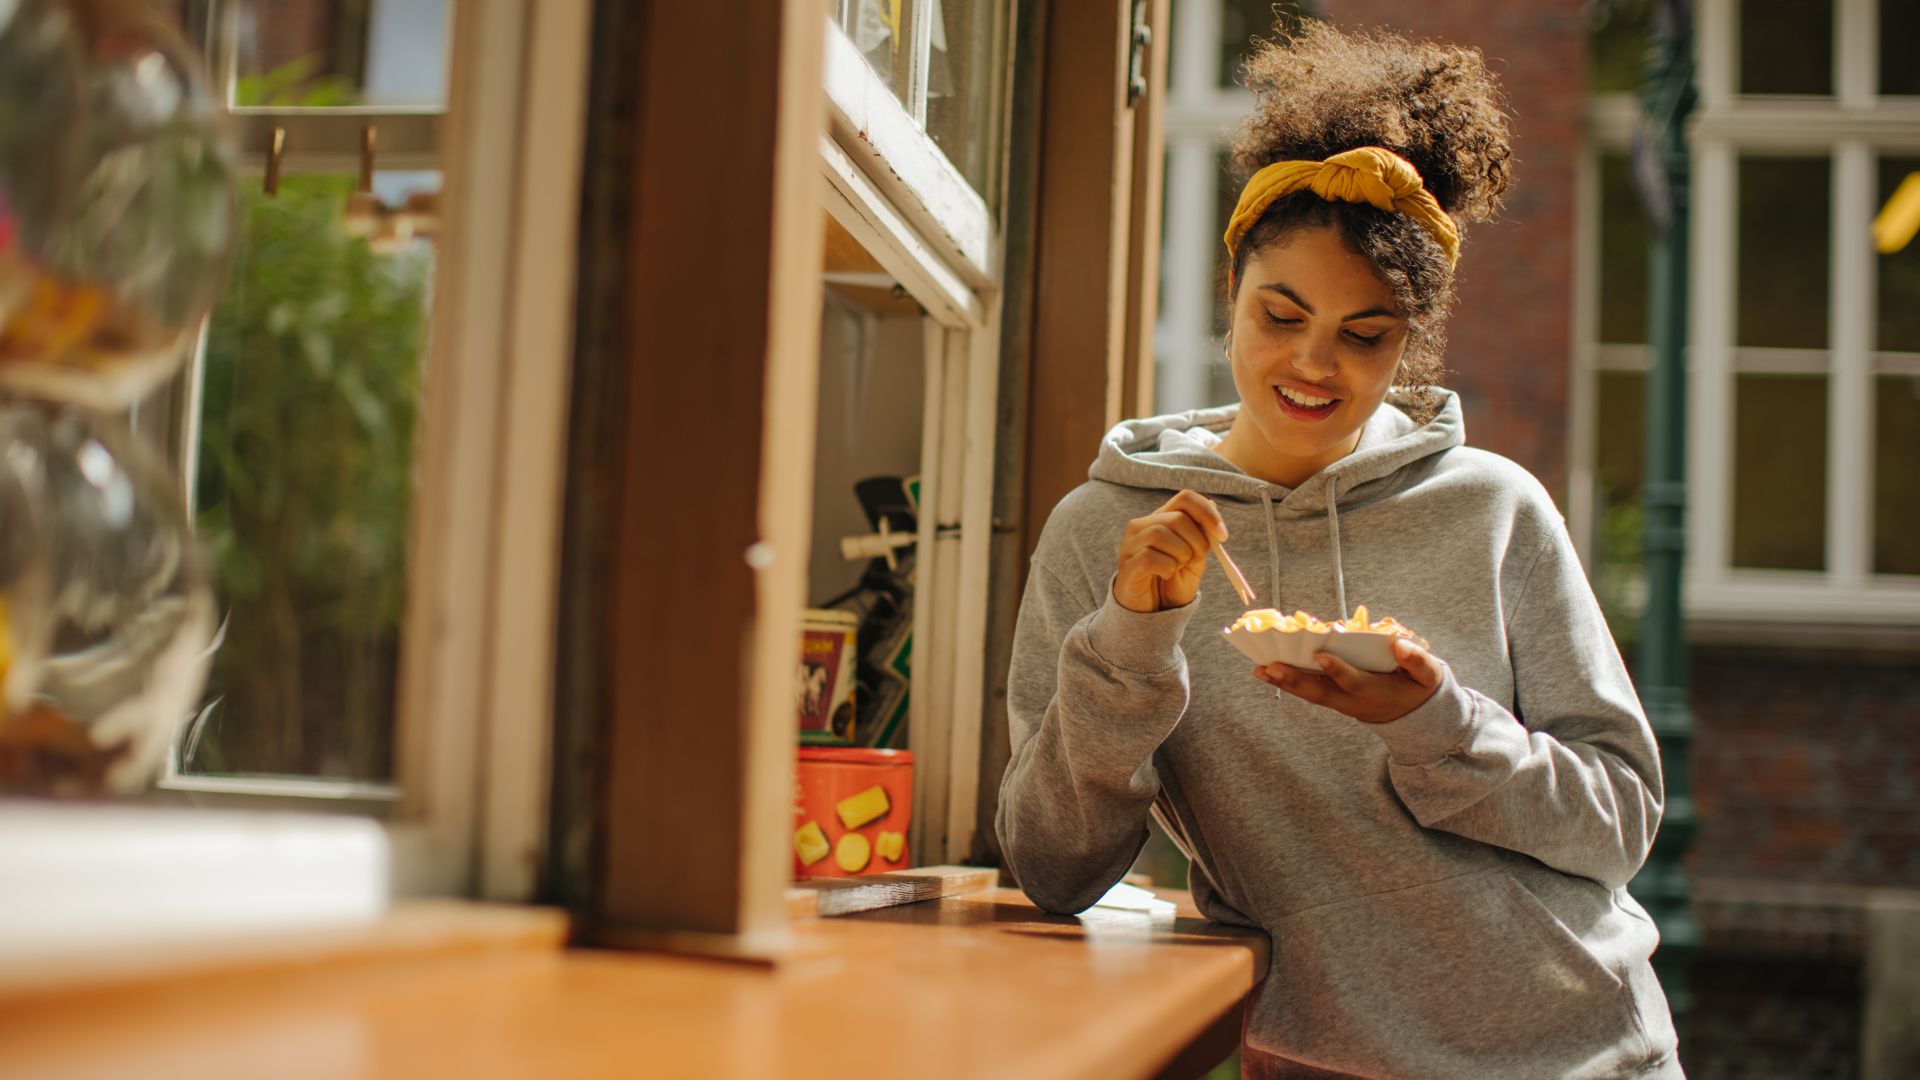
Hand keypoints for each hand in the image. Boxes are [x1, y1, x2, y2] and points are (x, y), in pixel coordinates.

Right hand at [1113, 490, 1228, 613]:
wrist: (1153, 613)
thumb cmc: (1172, 581)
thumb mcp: (1195, 556)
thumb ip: (1202, 533)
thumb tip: (1213, 504)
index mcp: (1160, 518)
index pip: (1185, 498)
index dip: (1207, 513)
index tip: (1223, 536)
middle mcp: (1141, 526)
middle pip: (1177, 518)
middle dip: (1197, 542)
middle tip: (1195, 561)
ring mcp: (1130, 544)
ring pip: (1161, 534)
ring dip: (1181, 555)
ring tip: (1178, 568)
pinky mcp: (1126, 565)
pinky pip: (1150, 557)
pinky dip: (1167, 568)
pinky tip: (1165, 574)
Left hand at [1255, 637, 1446, 723]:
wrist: (1415, 719)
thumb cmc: (1420, 689)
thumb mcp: (1430, 676)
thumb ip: (1418, 661)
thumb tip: (1400, 645)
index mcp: (1378, 693)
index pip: (1354, 681)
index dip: (1337, 670)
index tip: (1319, 654)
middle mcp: (1354, 702)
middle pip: (1321, 693)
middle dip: (1296, 680)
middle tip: (1270, 667)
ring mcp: (1342, 703)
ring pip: (1310, 694)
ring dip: (1284, 683)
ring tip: (1259, 670)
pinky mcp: (1333, 699)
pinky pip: (1308, 691)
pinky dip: (1288, 682)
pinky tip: (1267, 671)